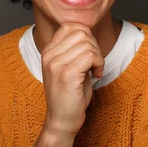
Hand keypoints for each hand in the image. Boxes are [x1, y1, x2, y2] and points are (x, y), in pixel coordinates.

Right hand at [40, 22, 104, 137]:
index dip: (86, 35)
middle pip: (81, 32)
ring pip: (87, 43)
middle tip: (94, 63)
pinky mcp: (66, 74)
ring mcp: (55, 64)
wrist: (62, 120)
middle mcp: (49, 55)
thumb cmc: (70, 94)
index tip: (90, 53)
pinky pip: (90, 56)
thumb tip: (89, 32)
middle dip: (94, 46)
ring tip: (94, 70)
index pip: (70, 26)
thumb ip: (74, 49)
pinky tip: (96, 75)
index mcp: (48, 51)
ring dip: (98, 56)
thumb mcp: (69, 66)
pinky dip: (99, 63)